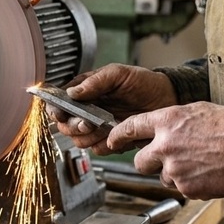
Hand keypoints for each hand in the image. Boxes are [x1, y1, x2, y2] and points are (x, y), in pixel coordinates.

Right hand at [48, 64, 176, 149]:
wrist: (167, 99)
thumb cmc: (144, 82)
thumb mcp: (119, 74)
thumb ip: (95, 81)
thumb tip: (72, 93)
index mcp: (85, 91)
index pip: (59, 102)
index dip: (56, 109)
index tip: (60, 113)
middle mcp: (88, 110)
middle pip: (65, 125)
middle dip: (73, 126)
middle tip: (87, 122)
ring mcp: (98, 126)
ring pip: (79, 140)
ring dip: (87, 137)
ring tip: (102, 127)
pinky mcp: (110, 140)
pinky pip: (97, 149)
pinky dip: (103, 145)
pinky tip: (114, 135)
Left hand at [108, 102, 223, 199]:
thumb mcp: (198, 110)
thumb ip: (173, 120)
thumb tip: (161, 129)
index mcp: (167, 121)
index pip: (130, 127)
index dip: (117, 136)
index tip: (112, 141)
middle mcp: (165, 145)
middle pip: (139, 161)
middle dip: (149, 162)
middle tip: (166, 159)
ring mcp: (174, 169)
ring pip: (161, 177)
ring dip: (174, 173)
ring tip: (198, 163)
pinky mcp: (185, 188)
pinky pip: (180, 188)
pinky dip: (190, 184)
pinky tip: (207, 173)